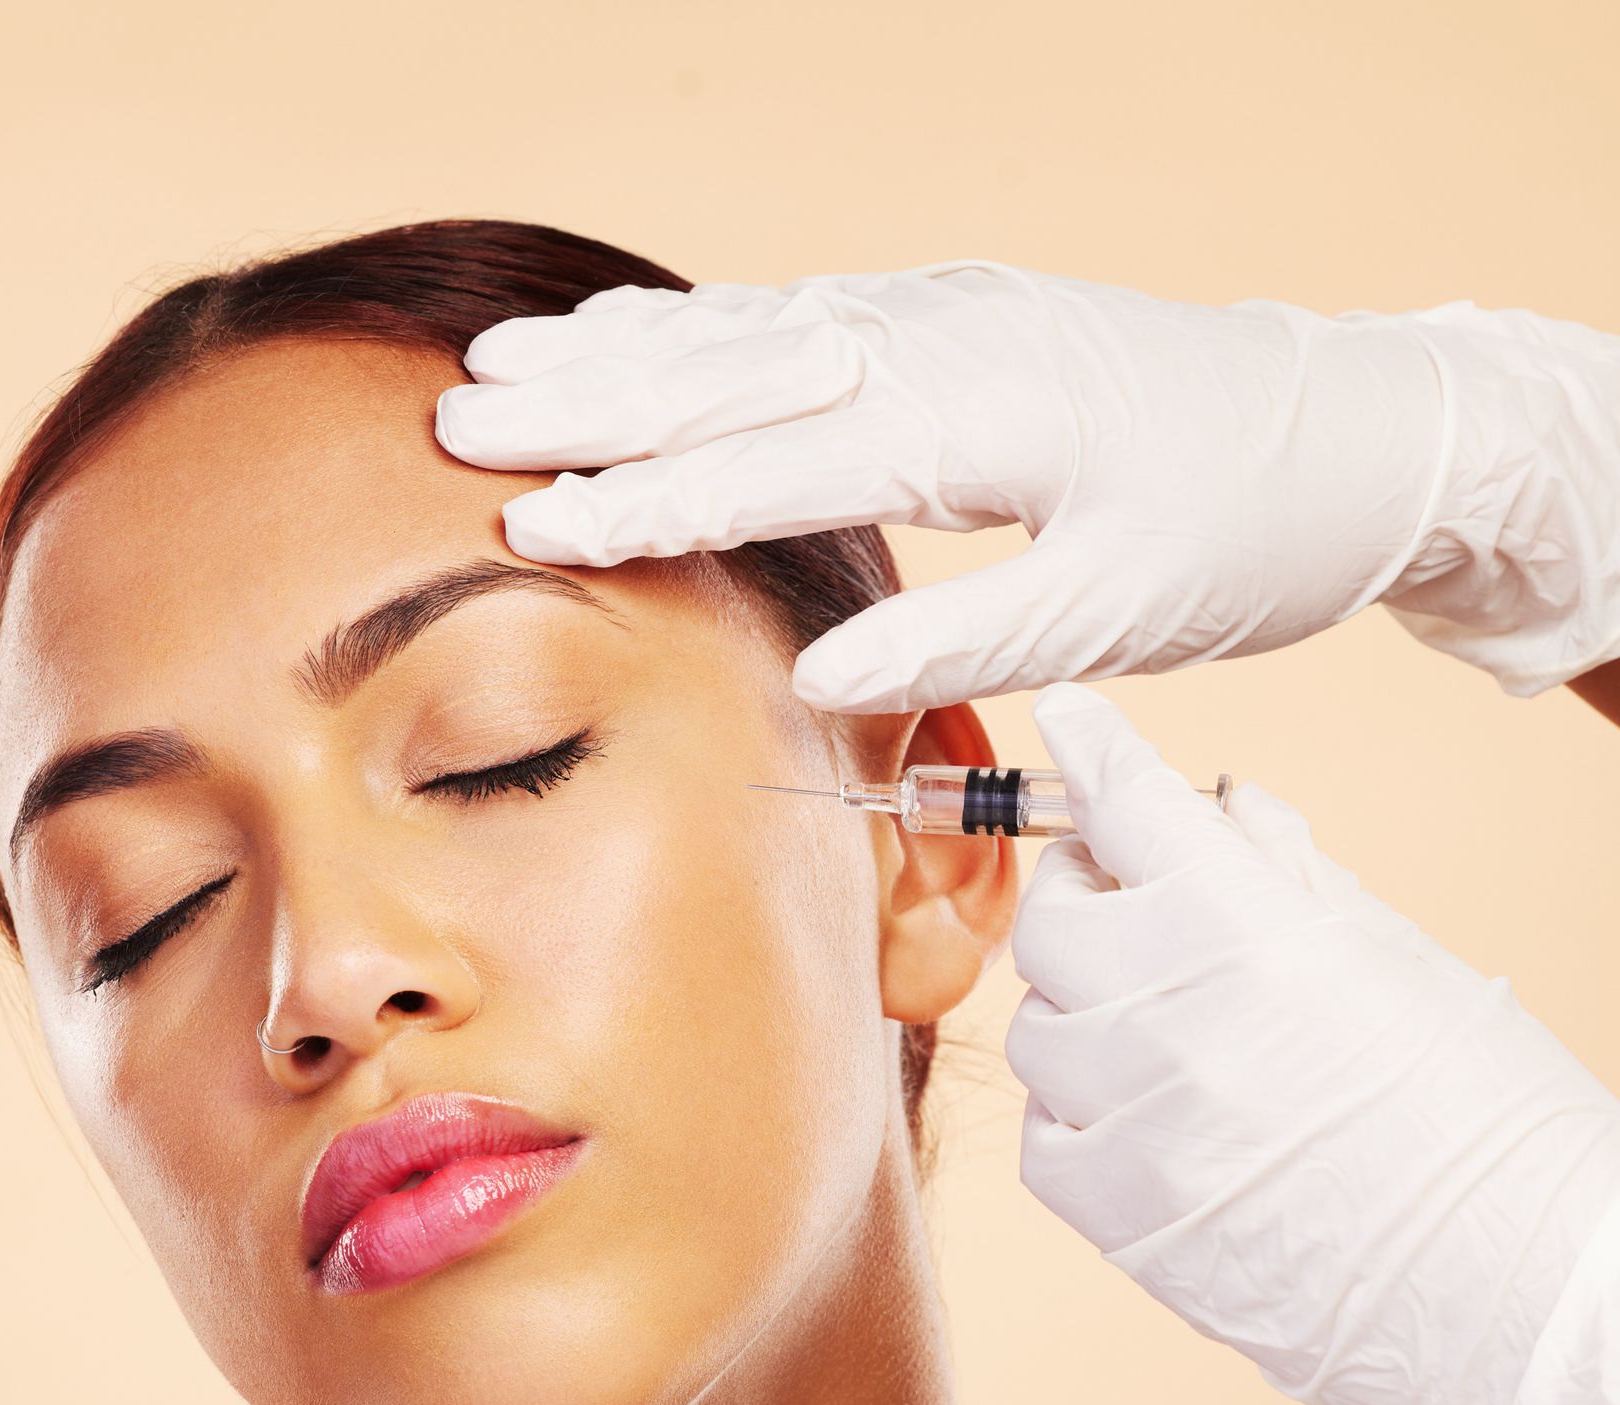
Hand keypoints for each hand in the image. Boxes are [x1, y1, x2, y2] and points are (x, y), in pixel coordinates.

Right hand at [434, 263, 1619, 709]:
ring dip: (623, 348)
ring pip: (754, 330)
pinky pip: (802, 316)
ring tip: (503, 359)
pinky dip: (703, 325)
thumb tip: (822, 674)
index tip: (533, 521)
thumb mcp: (1121, 612)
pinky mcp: (956, 319)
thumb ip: (967, 637)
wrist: (1360, 433)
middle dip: (591, 399)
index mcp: (984, 414)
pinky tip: (640, 331)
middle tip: (459, 416)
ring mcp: (948, 314)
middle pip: (737, 368)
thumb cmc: (1247, 533)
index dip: (649, 495)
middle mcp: (948, 339)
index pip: (779, 458)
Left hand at [1007, 684, 1619, 1404]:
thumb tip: (1222, 804)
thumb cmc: (1493, 1126)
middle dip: (1088, 894)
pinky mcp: (1117, 1216)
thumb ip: (1294, 874)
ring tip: (1167, 1033)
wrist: (1525, 1304)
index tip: (1073, 725)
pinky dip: (1079, 1115)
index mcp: (1256, 935)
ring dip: (1085, 1011)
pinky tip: (1152, 1120)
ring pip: (1038, 1027)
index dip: (1096, 754)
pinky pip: (1042, 1136)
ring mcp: (1135, 1122)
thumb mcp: (1408, 967)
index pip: (1133, 808)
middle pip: (1053, 917)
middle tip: (1135, 904)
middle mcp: (1174, 1019)